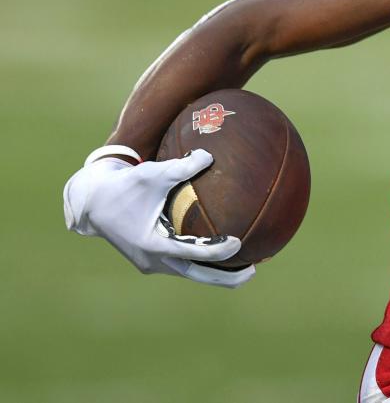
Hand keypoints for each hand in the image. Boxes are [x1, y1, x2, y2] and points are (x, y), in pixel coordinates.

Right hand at [64, 146, 254, 287]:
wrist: (92, 202)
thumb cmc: (124, 185)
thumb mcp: (152, 174)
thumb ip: (181, 167)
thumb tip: (210, 156)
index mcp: (152, 245)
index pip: (191, 253)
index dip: (217, 251)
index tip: (239, 243)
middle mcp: (153, 259)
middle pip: (195, 275)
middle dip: (224, 278)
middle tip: (253, 272)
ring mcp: (152, 262)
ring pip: (189, 271)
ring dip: (215, 271)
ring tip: (247, 266)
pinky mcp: (152, 257)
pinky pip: (182, 262)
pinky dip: (202, 260)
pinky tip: (223, 250)